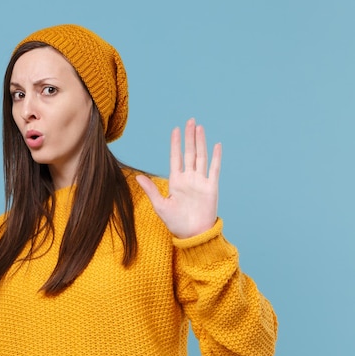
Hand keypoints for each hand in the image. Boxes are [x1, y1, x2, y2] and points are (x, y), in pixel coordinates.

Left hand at [136, 118, 220, 238]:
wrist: (193, 235)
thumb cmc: (175, 222)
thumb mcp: (160, 205)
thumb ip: (151, 189)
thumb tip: (138, 176)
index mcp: (176, 181)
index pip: (176, 157)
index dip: (176, 143)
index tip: (176, 130)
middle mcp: (189, 178)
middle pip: (190, 152)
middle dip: (189, 137)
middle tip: (190, 121)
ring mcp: (201, 182)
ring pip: (201, 156)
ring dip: (201, 142)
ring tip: (200, 128)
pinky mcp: (211, 188)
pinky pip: (214, 169)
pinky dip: (216, 157)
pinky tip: (216, 145)